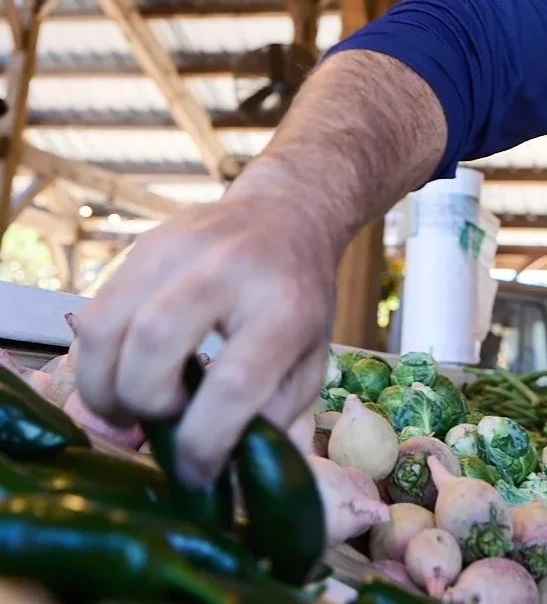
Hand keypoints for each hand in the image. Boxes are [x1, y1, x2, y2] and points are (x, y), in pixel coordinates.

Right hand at [75, 173, 341, 486]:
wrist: (288, 214)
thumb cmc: (300, 297)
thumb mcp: (311, 358)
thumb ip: (271, 416)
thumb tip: (220, 471)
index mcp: (284, 306)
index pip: (232, 385)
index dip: (203, 443)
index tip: (195, 470)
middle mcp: (229, 269)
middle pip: (153, 343)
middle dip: (144, 402)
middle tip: (160, 420)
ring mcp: (180, 248)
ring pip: (106, 325)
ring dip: (103, 385)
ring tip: (129, 405)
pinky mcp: (144, 244)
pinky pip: (95, 311)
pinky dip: (97, 356)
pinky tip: (123, 370)